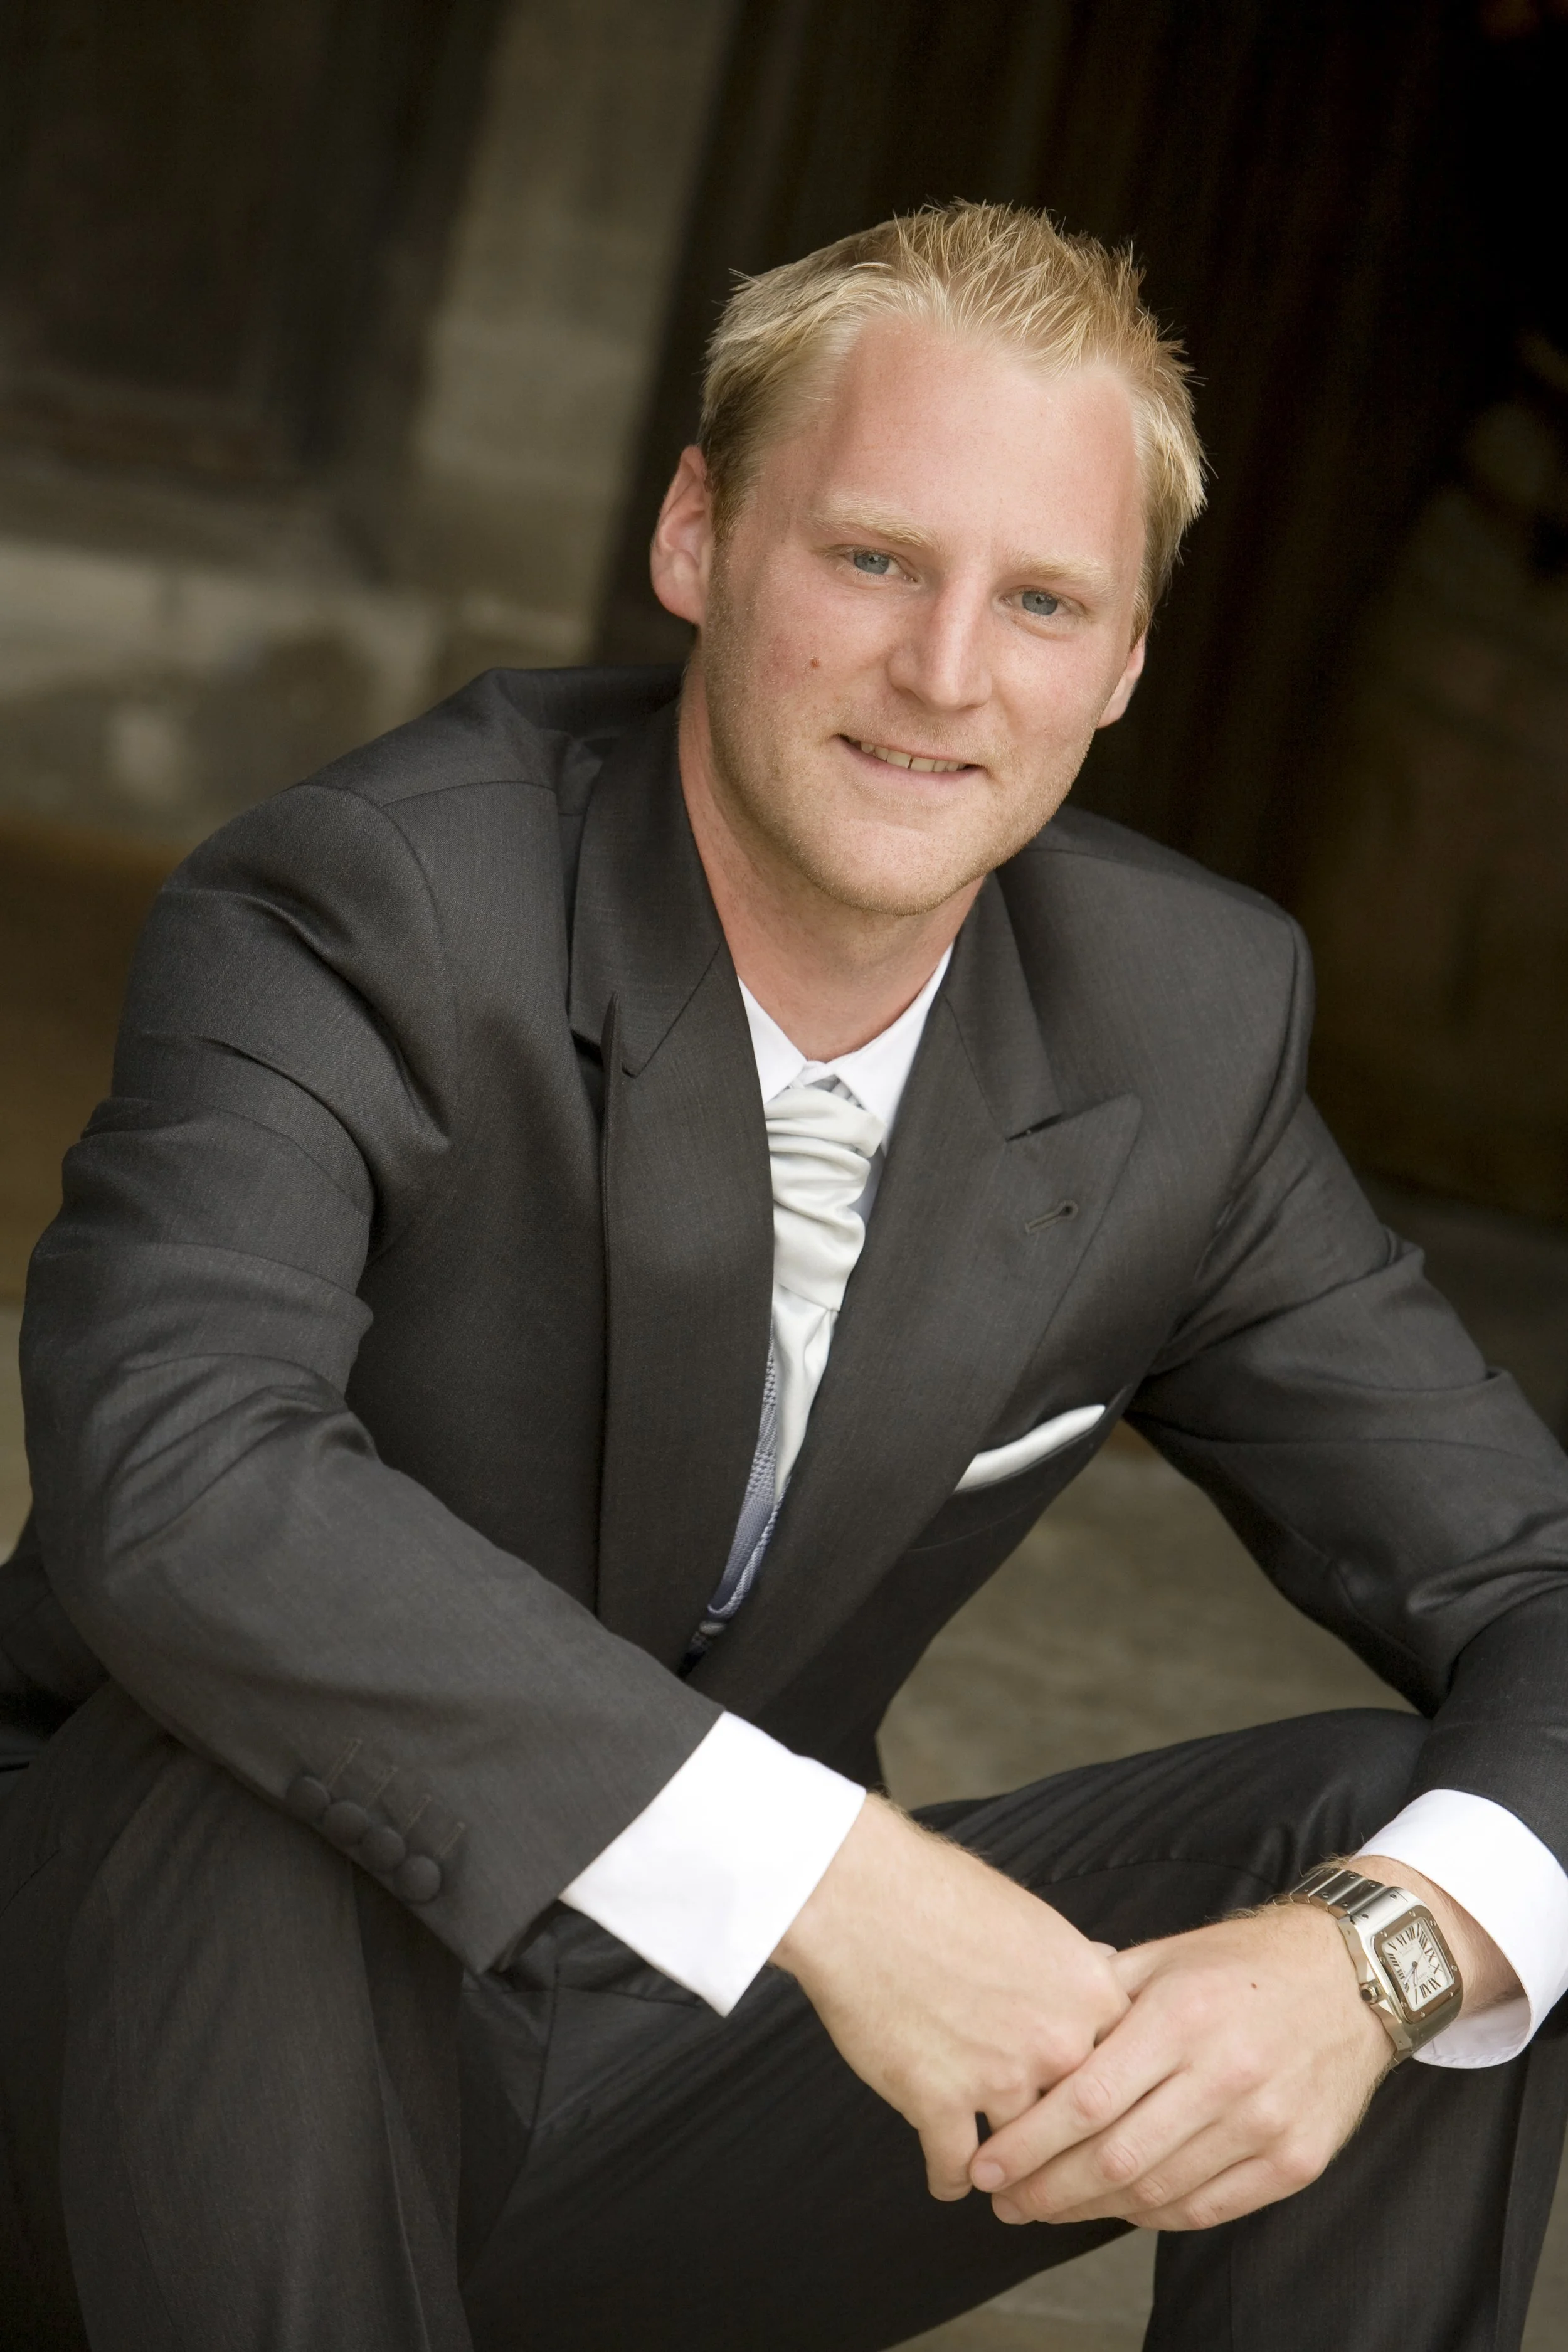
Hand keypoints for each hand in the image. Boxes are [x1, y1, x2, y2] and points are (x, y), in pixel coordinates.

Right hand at [772, 1795, 1128, 2198]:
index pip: (1128, 2068)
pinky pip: (955, 2169)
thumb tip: (1103, 1967)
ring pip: (1022, 2154)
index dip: (1112, 2095)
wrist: (859, 1895)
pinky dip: (950, 2179)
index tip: (1099, 2115)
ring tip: (1000, 2178)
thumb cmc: (936, 1889)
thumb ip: (1073, 1960)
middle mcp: (1056, 2040)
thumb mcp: (1032, 1917)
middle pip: (1082, 2124)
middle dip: (1067, 2153)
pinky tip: (947, 2178)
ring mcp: (1000, 2076)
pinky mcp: (938, 2102)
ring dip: (1009, 2171)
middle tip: (1056, 2172)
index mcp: (1089, 1990)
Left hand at [967, 1855, 1517, 2233]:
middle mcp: (1225, 2073)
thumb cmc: (1243, 1963)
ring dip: (1091, 2210)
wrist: (1352, 1979)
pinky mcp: (1294, 2162)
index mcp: (1183, 2016)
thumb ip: (1098, 1995)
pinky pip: (1206, 2208)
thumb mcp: (1167, 1957)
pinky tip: (1115, 2208)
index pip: (1087, 2099)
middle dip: (1046, 2189)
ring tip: (1045, 2208)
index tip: (985, 2164)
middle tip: (1003, 2199)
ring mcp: (1265, 2124)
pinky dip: (1152, 2215)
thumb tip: (1026, 2026)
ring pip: (1158, 2192)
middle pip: (1116, 2156)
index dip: (1028, 2142)